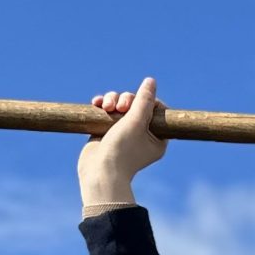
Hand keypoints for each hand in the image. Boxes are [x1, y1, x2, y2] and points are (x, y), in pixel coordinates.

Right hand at [81, 77, 167, 213]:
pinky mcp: (107, 132)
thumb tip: (151, 81)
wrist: (99, 173)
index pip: (158, 110)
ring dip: (113, 100)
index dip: (148, 100)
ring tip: (106, 106)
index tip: (138, 101)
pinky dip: (102, 105)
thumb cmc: (122, 150)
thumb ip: (144, 100)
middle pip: (138, 104)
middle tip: (120, 106)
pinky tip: (96, 104)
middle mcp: (142, 136)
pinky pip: (108, 112)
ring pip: (121, 105)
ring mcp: (124, 134)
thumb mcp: (135, 121)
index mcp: (157, 138)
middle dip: (127, 99)